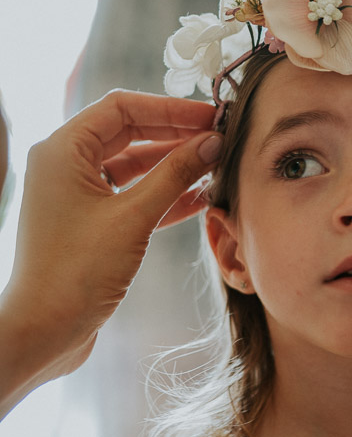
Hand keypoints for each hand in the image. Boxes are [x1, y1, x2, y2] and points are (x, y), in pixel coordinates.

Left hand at [0, 90, 220, 417]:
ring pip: (135, 165)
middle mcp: (66, 166)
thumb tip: (212, 141)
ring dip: (174, 165)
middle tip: (220, 137)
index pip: (122, 108)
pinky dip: (166, 193)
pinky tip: (201, 197)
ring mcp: (79, 195)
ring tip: (216, 165)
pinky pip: (134, 195)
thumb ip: (175, 175)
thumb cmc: (76, 271)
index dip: (170, 108)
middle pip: (130, 132)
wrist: (46, 328)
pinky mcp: (93, 222)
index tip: (211, 115)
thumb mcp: (134, 217)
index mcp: (63, 151)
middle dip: (176, 134)